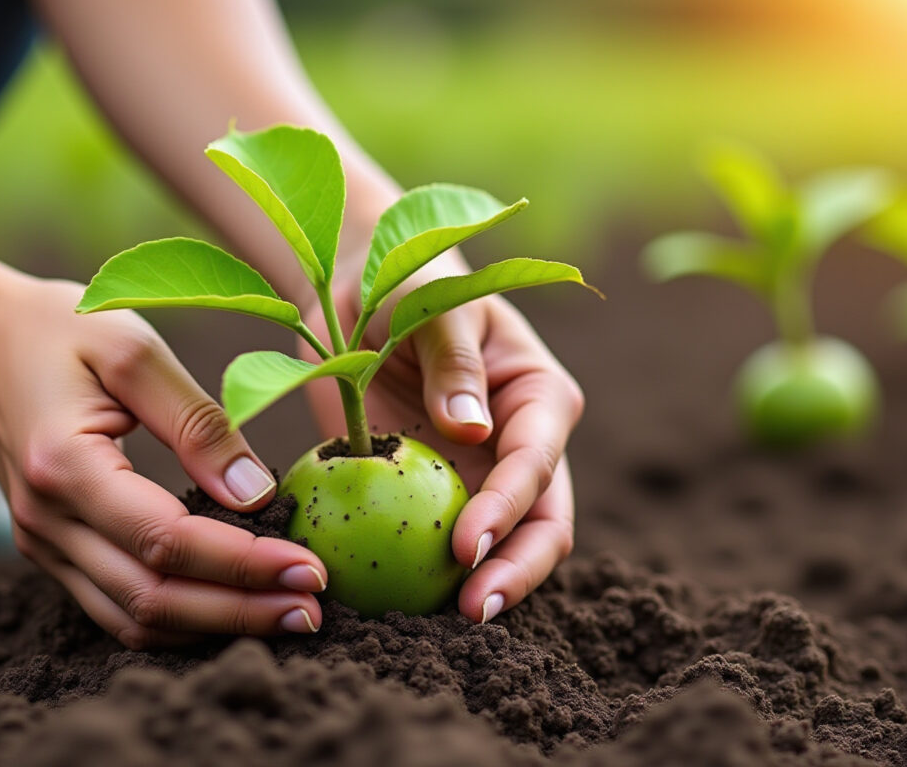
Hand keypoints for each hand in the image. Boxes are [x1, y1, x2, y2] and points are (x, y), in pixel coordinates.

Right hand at [0, 276, 327, 647]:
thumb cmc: (64, 327)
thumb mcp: (135, 350)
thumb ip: (198, 423)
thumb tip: (257, 495)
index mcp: (64, 466)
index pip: (165, 542)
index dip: (243, 565)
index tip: (309, 568)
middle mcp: (45, 521)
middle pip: (152, 598)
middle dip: (239, 611)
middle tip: (314, 610)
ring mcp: (42, 544)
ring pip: (133, 619)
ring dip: (214, 627)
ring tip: (288, 616)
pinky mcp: (51, 550)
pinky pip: (118, 606)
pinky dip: (180, 618)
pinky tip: (234, 606)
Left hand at [302, 277, 581, 623]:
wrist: (364, 293)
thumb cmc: (409, 281)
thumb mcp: (432, 304)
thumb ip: (453, 359)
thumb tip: (474, 430)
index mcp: (539, 397)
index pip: (535, 463)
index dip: (507, 508)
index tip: (466, 545)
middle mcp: (524, 446)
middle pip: (542, 524)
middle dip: (516, 571)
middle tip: (473, 612)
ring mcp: (485, 479)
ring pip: (504, 548)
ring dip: (483, 587)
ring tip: (445, 624)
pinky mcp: (440, 497)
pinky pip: (441, 547)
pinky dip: (431, 578)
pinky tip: (400, 605)